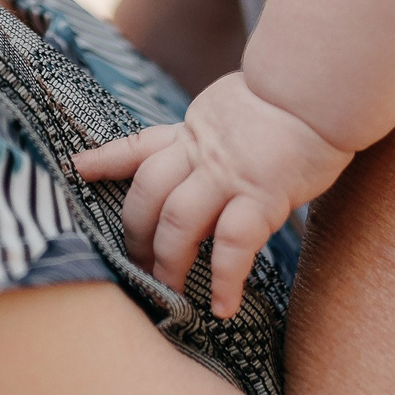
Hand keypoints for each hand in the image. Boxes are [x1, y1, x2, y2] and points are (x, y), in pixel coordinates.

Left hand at [74, 74, 351, 319]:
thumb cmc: (287, 99)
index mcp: (193, 131)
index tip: (77, 168)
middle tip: (134, 266)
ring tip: (168, 294)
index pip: (139, 146)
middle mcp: (201, 153)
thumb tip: (205, 147)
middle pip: (147, 195)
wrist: (317, 86)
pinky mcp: (262, 196)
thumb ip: (213, 132)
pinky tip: (223, 308)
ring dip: (168, 263)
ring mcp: (228, 176)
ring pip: (178, 223)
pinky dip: (224, 280)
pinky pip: (233, 245)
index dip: (105, 159)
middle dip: (135, 235)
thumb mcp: (234, 107)